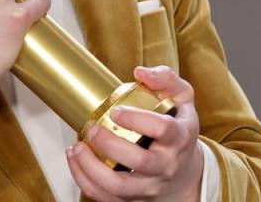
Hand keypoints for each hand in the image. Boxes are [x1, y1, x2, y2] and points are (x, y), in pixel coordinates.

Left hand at [66, 65, 203, 201]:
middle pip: (140, 162)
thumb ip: (165, 78)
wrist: (185, 173)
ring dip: (92, 168)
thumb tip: (141, 73)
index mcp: (179, 137)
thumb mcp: (181, 97)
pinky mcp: (134, 199)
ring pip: (120, 187)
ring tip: (77, 147)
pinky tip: (75, 160)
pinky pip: (107, 198)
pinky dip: (85, 181)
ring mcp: (150, 185)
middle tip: (93, 129)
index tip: (116, 111)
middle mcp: (166, 165)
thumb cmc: (178, 128)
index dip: (138, 120)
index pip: (163, 130)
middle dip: (110, 145)